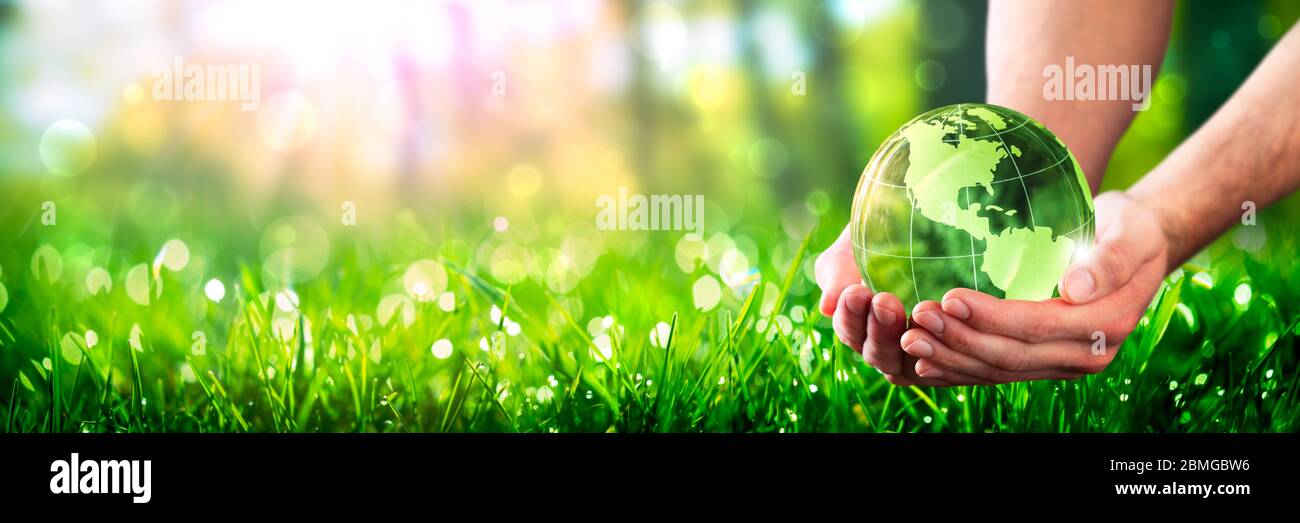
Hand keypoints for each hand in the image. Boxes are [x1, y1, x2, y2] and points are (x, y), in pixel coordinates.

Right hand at [815, 226, 945, 385]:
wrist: (921, 229)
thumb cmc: (879, 239)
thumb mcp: (853, 248)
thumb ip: (836, 272)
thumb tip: (828, 307)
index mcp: (856, 323)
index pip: (849, 329)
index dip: (850, 316)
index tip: (857, 292)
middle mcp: (882, 345)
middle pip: (875, 353)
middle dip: (879, 329)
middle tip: (885, 302)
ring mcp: (914, 354)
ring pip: (904, 365)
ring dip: (908, 342)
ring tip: (916, 315)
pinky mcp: (945, 354)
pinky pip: (940, 367)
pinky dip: (940, 356)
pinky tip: (946, 331)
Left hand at [900, 192, 1168, 384]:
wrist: (1139, 250)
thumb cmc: (1130, 231)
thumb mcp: (1131, 234)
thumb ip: (1109, 260)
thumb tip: (1076, 288)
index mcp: (1105, 325)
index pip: (1036, 327)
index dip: (990, 318)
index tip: (948, 299)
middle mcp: (1084, 354)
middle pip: (1011, 356)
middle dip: (959, 341)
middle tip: (916, 320)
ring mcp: (1063, 363)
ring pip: (999, 372)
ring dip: (952, 359)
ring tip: (909, 342)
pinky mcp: (1045, 363)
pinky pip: (997, 374)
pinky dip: (960, 371)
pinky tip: (926, 364)